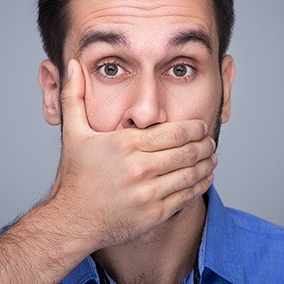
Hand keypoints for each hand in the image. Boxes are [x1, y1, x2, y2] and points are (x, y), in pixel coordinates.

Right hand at [49, 59, 216, 255]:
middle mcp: (139, 168)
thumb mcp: (73, 133)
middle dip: (204, 144)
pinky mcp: (153, 214)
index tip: (202, 126)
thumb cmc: (75, 176)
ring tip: (212, 158)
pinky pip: (186, 197)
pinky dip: (200, 185)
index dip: (195, 128)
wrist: (71, 219)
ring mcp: (148, 193)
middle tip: (210, 141)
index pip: (175, 132)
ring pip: (191, 174)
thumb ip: (75, 96)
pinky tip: (205, 178)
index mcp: (125, 144)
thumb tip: (74, 64)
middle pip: (187, 151)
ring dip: (207, 164)